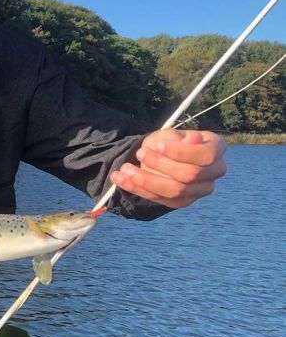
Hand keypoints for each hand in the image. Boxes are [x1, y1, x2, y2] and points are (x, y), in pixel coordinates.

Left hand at [110, 128, 226, 207]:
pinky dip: (137, 189)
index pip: (207, 155)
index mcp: (216, 150)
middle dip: (160, 165)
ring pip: (175, 191)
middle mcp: (214, 172)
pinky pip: (160, 199)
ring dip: (146, 180)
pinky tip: (120, 179)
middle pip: (190, 175)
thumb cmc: (169, 142)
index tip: (159, 145)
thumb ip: (179, 139)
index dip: (182, 152)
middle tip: (139, 154)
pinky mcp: (182, 202)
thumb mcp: (170, 134)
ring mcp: (199, 190)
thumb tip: (195, 138)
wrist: (158, 156)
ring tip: (125, 169)